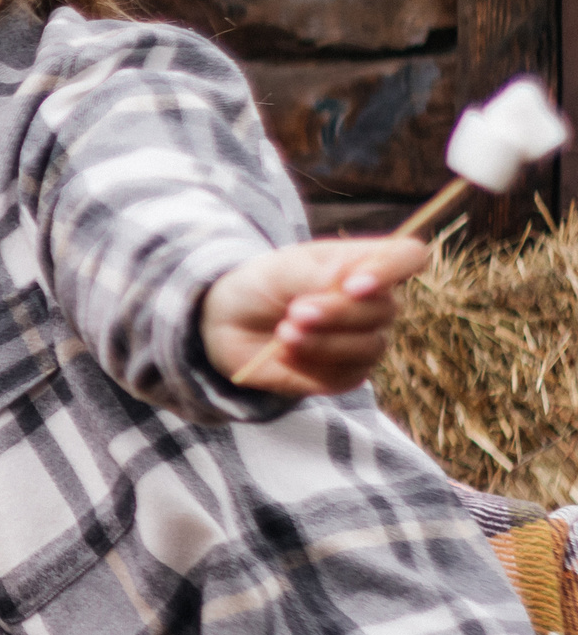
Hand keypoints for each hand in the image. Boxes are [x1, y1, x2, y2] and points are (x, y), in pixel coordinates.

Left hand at [200, 236, 428, 396]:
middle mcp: (373, 303)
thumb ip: (318, 273)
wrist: (227, 323)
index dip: (392, 270)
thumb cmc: (260, 285)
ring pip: (369, 347)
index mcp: (362, 264)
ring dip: (323, 342)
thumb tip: (354, 279)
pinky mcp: (346, 375)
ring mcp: (364, 341)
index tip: (354, 285)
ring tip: (283, 332)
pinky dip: (309, 366)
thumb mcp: (280, 269)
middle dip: (337, 313)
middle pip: (386, 309)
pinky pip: (345, 377)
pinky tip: (282, 354)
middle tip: (294, 311)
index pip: (408, 257)